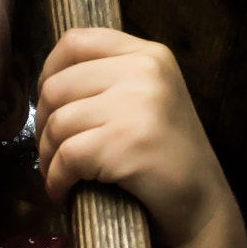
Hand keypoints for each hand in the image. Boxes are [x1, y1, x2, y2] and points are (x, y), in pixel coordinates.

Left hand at [36, 26, 235, 247]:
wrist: (203, 205)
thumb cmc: (168, 157)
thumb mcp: (150, 98)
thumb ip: (111, 79)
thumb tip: (48, 81)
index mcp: (149, 55)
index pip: (75, 42)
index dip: (48, 72)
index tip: (47, 103)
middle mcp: (145, 71)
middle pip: (57, 86)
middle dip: (42, 124)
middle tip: (50, 149)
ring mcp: (137, 105)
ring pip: (58, 123)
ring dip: (48, 156)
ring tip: (57, 174)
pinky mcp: (126, 142)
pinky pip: (66, 157)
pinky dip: (56, 179)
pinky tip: (62, 191)